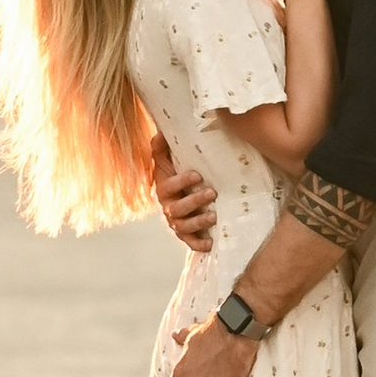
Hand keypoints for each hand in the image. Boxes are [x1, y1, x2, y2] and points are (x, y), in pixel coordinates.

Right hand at [149, 126, 216, 255]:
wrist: (177, 197)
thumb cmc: (174, 177)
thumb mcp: (166, 162)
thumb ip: (161, 149)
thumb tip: (161, 132)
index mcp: (163, 189)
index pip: (169, 186)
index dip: (182, 182)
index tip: (197, 175)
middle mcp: (169, 207)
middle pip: (178, 208)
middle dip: (194, 201)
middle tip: (212, 193)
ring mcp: (176, 223)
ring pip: (184, 226)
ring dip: (199, 222)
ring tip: (214, 216)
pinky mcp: (186, 235)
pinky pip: (190, 242)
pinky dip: (199, 244)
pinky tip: (211, 243)